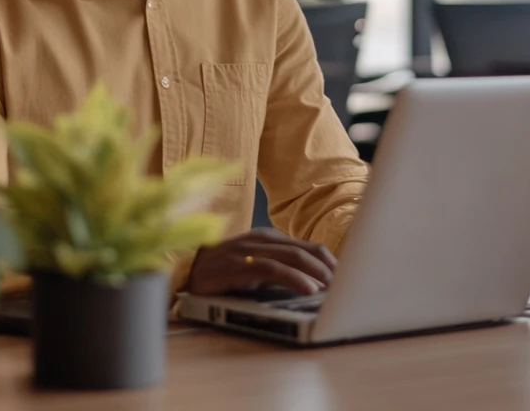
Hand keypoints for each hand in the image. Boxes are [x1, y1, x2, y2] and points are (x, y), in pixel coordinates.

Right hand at [186, 228, 336, 295]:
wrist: (182, 271)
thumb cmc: (221, 273)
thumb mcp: (254, 269)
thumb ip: (278, 270)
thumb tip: (313, 285)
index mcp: (267, 238)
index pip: (307, 246)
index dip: (329, 262)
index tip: (347, 278)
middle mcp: (260, 240)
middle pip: (304, 250)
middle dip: (328, 268)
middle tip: (346, 286)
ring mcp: (247, 250)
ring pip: (291, 257)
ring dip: (315, 273)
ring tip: (332, 289)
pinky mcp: (236, 265)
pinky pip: (271, 269)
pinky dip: (293, 279)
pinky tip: (308, 290)